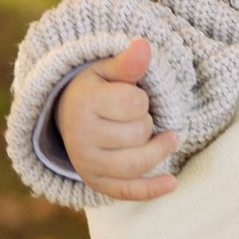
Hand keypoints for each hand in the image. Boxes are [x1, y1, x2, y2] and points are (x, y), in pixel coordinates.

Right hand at [55, 38, 180, 200]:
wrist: (67, 116)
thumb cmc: (95, 89)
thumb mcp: (107, 70)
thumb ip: (127, 63)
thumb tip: (143, 46)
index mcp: (84, 104)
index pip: (135, 104)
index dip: (142, 99)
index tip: (133, 96)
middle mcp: (81, 137)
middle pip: (138, 134)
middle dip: (146, 123)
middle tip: (137, 116)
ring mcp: (87, 163)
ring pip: (136, 164)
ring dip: (158, 150)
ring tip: (168, 138)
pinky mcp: (96, 182)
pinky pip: (127, 191)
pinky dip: (151, 189)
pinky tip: (172, 182)